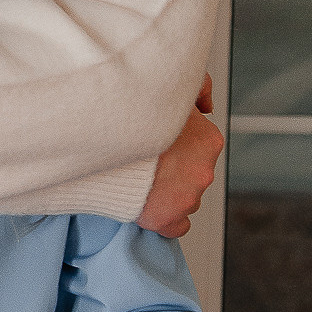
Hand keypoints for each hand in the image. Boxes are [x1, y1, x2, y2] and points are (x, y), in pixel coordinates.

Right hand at [136, 74, 221, 236]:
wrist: (102, 138)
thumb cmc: (132, 111)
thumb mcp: (172, 85)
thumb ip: (198, 88)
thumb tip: (208, 105)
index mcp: (209, 140)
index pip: (202, 146)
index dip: (178, 143)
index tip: (160, 141)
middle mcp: (204, 171)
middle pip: (192, 173)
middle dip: (174, 168)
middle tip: (146, 158)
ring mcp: (187, 198)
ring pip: (184, 197)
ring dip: (167, 191)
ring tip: (140, 177)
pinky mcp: (168, 219)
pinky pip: (176, 226)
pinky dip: (165, 219)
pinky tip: (150, 205)